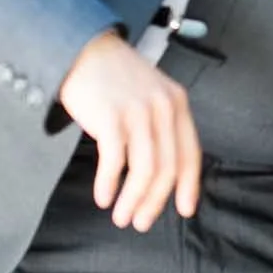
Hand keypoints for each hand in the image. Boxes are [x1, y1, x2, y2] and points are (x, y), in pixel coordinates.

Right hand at [55, 31, 202, 229]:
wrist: (82, 50)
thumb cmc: (114, 77)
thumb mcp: (150, 93)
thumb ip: (161, 124)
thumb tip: (164, 171)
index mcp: (177, 103)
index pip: (190, 154)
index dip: (188, 187)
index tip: (184, 211)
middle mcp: (163, 108)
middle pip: (167, 168)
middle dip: (154, 202)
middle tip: (141, 222)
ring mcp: (138, 113)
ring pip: (144, 171)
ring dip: (132, 201)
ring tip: (121, 217)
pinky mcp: (111, 118)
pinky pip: (115, 163)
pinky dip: (109, 185)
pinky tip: (103, 197)